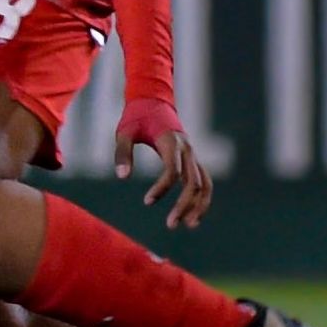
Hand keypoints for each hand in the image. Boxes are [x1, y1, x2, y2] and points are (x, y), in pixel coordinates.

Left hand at [115, 97, 209, 228]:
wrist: (153, 101)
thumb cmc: (136, 117)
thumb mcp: (124, 132)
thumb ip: (122, 153)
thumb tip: (122, 177)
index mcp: (171, 142)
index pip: (173, 171)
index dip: (162, 188)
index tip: (147, 201)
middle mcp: (187, 150)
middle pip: (193, 182)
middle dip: (184, 205)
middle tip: (170, 225)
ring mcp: (193, 155)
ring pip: (204, 184)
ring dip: (199, 205)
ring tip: (188, 225)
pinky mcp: (192, 160)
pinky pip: (204, 181)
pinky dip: (202, 198)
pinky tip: (193, 215)